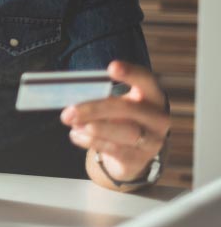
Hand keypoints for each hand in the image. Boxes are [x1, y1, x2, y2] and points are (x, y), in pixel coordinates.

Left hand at [60, 61, 169, 186]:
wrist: (132, 151)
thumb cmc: (120, 118)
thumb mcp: (116, 103)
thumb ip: (101, 97)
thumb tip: (72, 95)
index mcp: (151, 95)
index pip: (145, 80)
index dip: (131, 73)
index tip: (112, 67)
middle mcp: (157, 118)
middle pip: (128, 109)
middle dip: (95, 109)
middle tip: (69, 111)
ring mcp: (151, 141)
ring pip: (125, 132)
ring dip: (95, 128)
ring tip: (73, 124)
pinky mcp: (139, 159)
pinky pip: (115, 150)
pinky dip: (92, 142)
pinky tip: (76, 135)